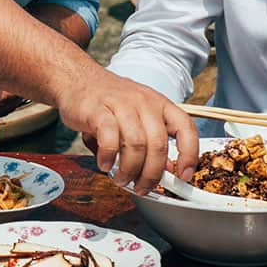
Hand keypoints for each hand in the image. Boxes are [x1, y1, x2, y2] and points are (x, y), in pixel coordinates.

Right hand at [57, 73, 198, 195]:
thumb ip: (153, 139)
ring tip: (122, 179)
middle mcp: (144, 102)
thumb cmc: (109, 100)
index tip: (184, 176)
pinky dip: (109, 157)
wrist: (76, 78)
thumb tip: (168, 169)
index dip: (189, 154)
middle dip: (152, 174)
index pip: (185, 128)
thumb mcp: (138, 115)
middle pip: (158, 145)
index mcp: (159, 103)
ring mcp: (121, 104)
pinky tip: (105, 164)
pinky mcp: (98, 109)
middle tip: (142, 187)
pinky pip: (109, 138)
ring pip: (136, 145)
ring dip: (130, 170)